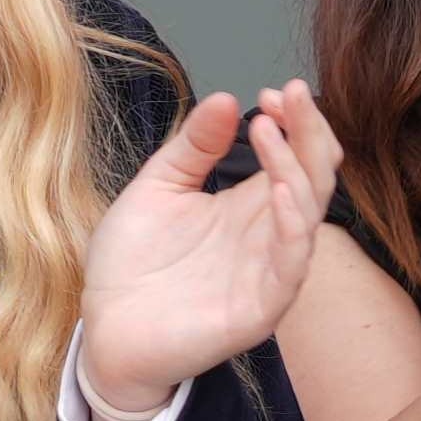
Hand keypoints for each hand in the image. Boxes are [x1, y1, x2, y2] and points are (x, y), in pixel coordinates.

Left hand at [73, 85, 337, 413]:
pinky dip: (294, 228)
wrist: (105, 328)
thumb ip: (193, 147)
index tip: (272, 91)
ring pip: (309, 215)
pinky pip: (291, 267)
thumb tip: (225, 99)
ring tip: (272, 131)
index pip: (296, 157)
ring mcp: (269, 272)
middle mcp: (269, 235)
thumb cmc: (133, 262)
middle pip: (314, 177)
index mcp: (250, 205)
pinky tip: (282, 192)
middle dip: (309, 132)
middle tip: (290, 94)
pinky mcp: (261, 309)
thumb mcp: (159, 187)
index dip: (294, 122)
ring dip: (297, 169)